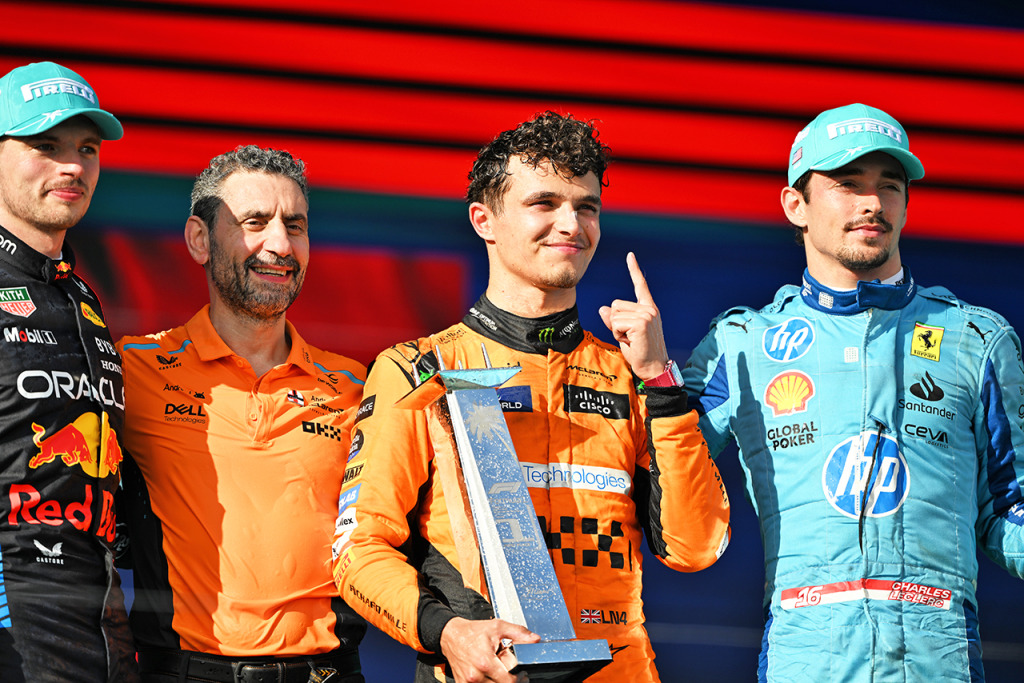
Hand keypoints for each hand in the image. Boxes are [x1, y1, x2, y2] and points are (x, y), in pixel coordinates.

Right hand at [439, 617, 538, 682]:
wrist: (451, 635)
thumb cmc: (473, 632)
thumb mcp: (498, 627)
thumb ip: (518, 632)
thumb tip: (535, 639)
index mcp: (486, 662)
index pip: (509, 682)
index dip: (518, 679)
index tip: (522, 674)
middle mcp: (476, 675)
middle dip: (509, 679)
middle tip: (511, 671)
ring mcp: (468, 682)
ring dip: (498, 681)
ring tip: (498, 669)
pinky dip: (488, 682)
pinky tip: (489, 674)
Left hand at [599, 252, 668, 379]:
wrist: (654, 368)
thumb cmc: (640, 352)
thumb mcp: (624, 334)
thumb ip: (614, 321)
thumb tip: (602, 308)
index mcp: (648, 309)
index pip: (640, 286)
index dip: (634, 270)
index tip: (630, 255)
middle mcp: (649, 309)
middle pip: (615, 305)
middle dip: (616, 323)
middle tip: (630, 337)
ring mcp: (646, 314)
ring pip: (614, 315)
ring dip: (617, 330)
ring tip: (631, 340)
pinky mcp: (641, 322)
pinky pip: (616, 324)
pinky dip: (618, 335)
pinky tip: (631, 341)